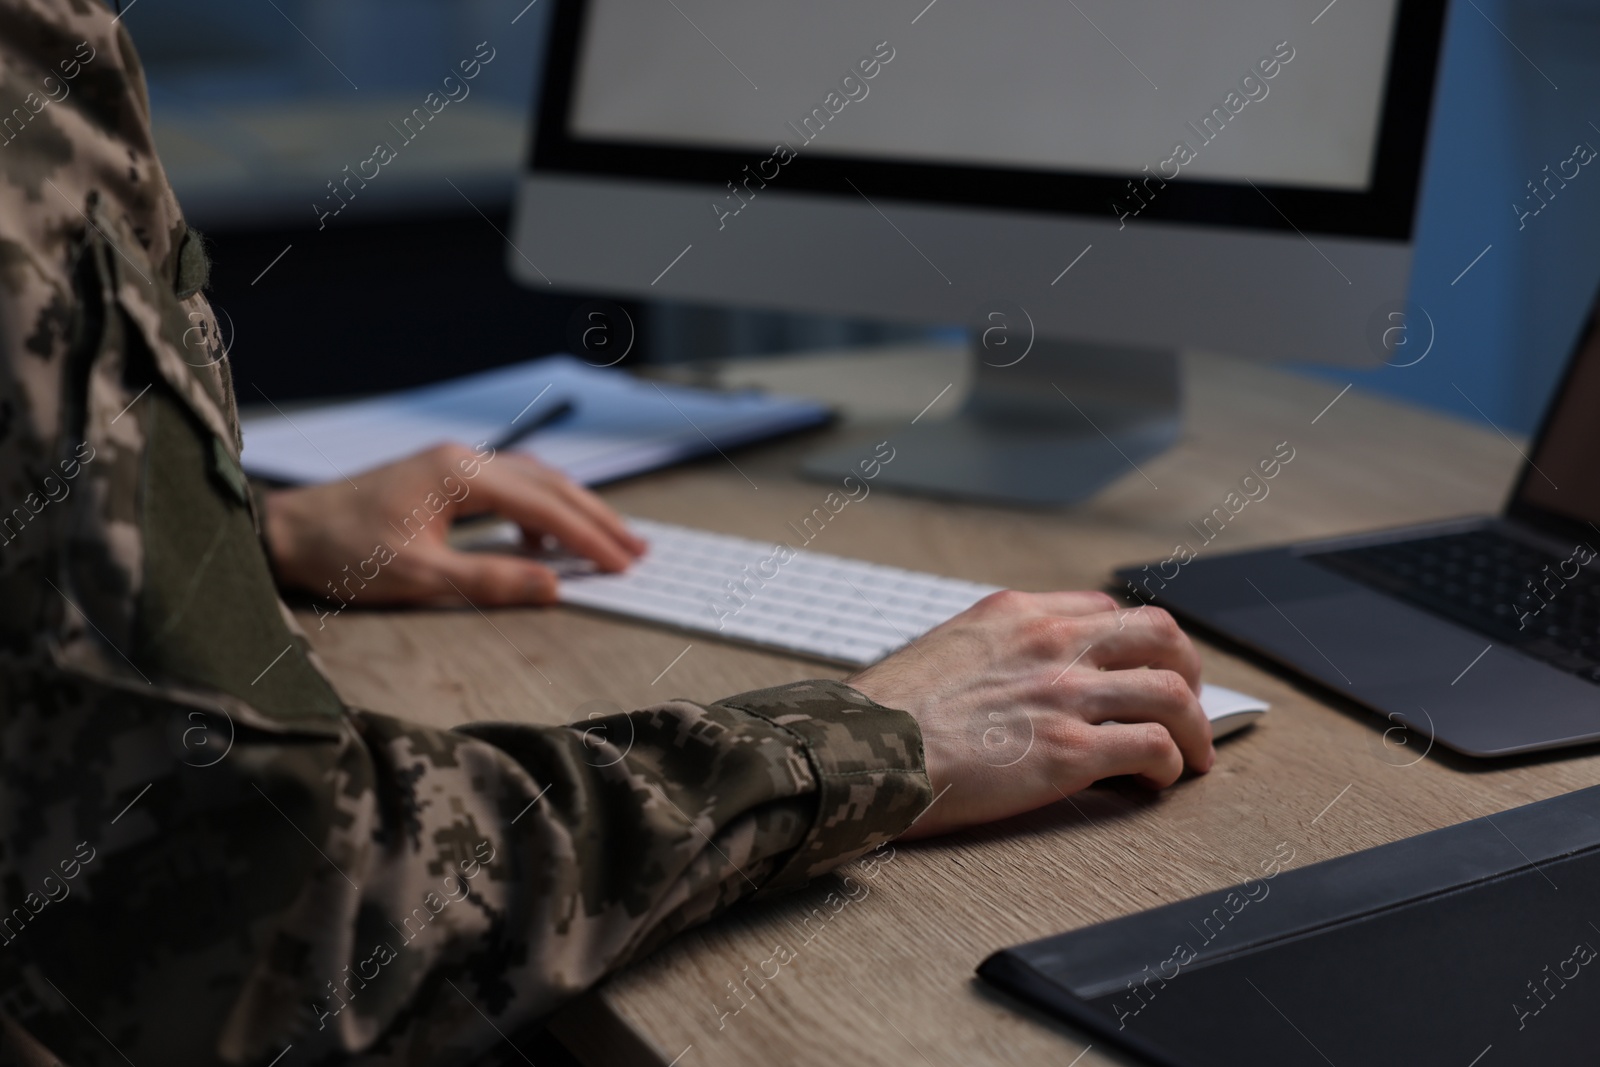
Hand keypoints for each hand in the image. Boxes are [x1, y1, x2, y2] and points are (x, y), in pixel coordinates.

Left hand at [261, 443, 645, 607]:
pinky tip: (541, 544)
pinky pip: (508, 489)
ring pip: (532, 482)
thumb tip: (554, 586)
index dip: (590, 537)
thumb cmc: (343, 554)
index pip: (546, 506)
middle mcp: (463, 458)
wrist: (285, 533)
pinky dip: (538, 513)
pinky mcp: (440, 478)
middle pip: (549, 484)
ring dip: (572, 513)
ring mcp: (451, 464)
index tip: (624, 564)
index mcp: (462, 473)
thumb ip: (492, 580)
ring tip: (606, 543)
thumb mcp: (420, 577)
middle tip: (637, 548)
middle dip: (596, 517)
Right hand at [845, 590, 1212, 839]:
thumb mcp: (939, 649)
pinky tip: (1159, 781)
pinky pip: (1154, 748)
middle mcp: (1050, 642)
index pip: (1102, 609)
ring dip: (1194, 728)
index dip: (1134, 643)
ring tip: (1191, 755)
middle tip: (1188, 705)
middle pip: (1158, 635)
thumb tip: (1005, 680)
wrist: (861, 750)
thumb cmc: (883, 714)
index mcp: (1014, 613)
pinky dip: (1171, 766)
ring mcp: (1065, 694)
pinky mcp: (1070, 752)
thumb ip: (987, 652)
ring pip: (1172, 692)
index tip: (1139, 670)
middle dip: (1187, 670)